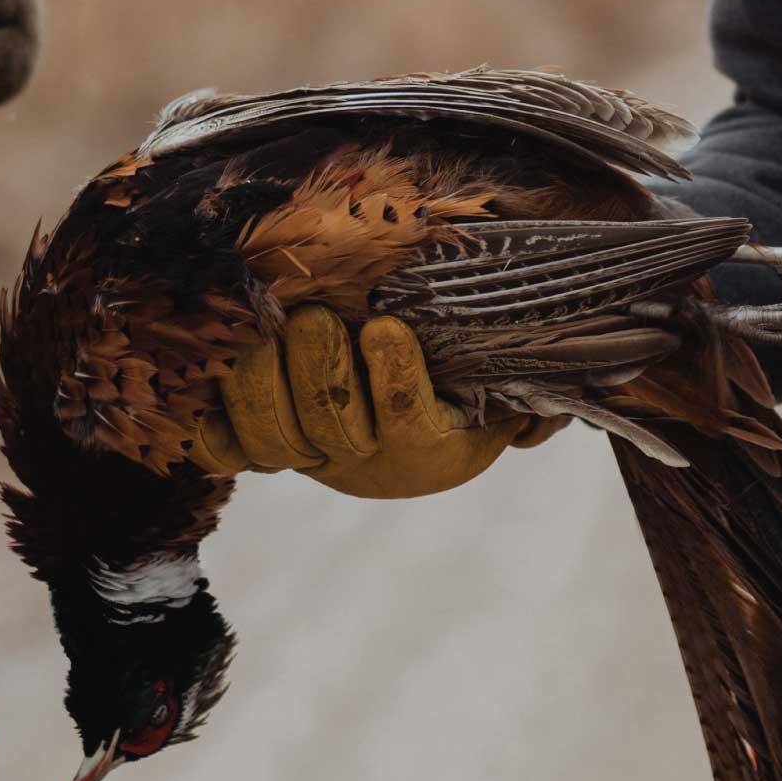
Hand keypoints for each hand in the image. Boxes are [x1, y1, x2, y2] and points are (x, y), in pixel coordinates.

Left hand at [193, 305, 567, 499]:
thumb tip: (575, 394)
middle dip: (316, 368)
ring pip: (272, 435)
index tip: (385, 328)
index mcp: (431, 446)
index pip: (407, 418)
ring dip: (262, 379)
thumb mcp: (507, 384)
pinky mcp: (263, 450)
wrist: (415, 426)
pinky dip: (210, 418)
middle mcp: (365, 462)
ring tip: (265, 327)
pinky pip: (225, 450)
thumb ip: (536, 386)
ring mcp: (309, 458)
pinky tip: (206, 377)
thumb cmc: (468, 379)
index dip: (391, 376)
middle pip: (329, 426)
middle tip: (312, 318)